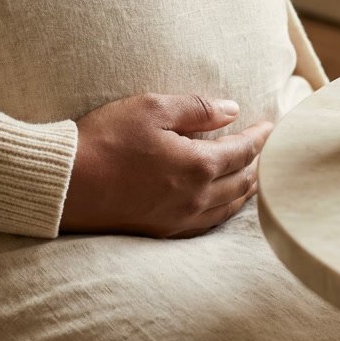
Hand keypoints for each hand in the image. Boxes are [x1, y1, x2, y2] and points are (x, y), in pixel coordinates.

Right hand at [60, 92, 272, 238]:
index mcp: (197, 165)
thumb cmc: (105, 139)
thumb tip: (233, 110)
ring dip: (247, 190)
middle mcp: (195, 197)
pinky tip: (223, 206)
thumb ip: (197, 109)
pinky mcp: (162, 231)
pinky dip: (224, 212)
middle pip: (242, 182)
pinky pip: (207, 225)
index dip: (260, 137)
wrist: (67, 184)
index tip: (272, 126)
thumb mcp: (151, 108)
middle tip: (270, 151)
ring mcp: (179, 219)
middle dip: (260, 164)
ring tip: (255, 177)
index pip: (243, 151)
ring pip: (228, 207)